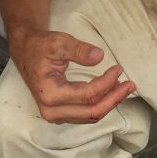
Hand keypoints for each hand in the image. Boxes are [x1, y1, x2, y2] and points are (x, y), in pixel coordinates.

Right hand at [9, 28, 135, 123]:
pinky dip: (100, 104)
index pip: (87, 95)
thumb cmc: (41, 46)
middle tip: (130, 85)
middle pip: (91, 111)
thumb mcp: (59, 42)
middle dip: (114, 99)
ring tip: (124, 87)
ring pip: (89, 116)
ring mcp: (55, 115)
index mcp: (50, 94)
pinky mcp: (60, 114)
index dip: (107, 83)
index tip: (119, 69)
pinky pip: (85, 114)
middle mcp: (51, 110)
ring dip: (109, 102)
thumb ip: (79, 50)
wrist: (26, 51)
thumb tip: (100, 56)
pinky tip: (111, 92)